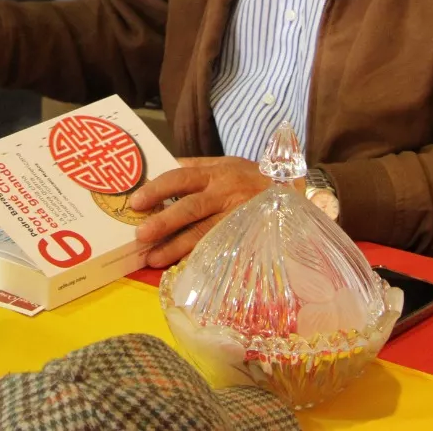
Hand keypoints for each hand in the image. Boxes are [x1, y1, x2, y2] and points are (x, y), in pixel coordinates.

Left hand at [129, 156, 271, 267]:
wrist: (296, 192)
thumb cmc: (255, 178)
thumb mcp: (228, 164)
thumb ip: (198, 167)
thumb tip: (165, 166)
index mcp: (217, 173)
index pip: (181, 178)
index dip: (157, 189)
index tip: (136, 201)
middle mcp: (225, 195)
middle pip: (190, 208)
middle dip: (164, 222)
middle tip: (140, 234)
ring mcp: (237, 218)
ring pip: (203, 234)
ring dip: (176, 247)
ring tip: (153, 258)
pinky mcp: (247, 237)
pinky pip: (220, 250)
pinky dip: (200, 259)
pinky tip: (183, 268)